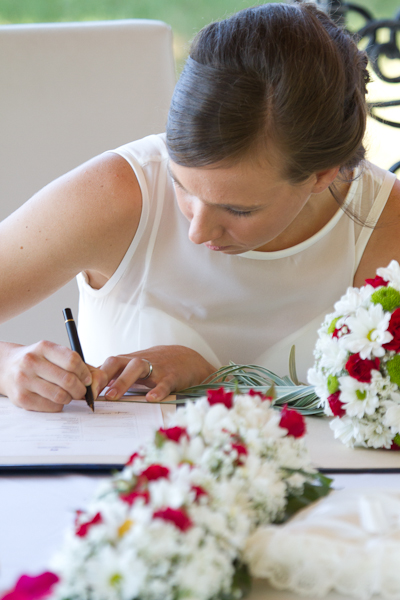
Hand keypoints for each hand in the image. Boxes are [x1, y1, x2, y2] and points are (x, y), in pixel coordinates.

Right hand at [0, 341, 92, 411]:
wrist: (7, 367)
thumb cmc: (37, 361)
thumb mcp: (52, 354)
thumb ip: (75, 363)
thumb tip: (96, 381)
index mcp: (43, 347)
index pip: (72, 360)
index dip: (85, 372)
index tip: (87, 379)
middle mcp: (31, 362)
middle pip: (68, 380)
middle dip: (80, 389)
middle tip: (81, 391)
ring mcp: (24, 380)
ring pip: (60, 395)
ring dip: (70, 398)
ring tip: (68, 395)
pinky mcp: (21, 398)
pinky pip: (50, 406)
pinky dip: (59, 405)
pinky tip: (56, 399)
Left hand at [93, 345, 216, 401]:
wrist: (185, 359)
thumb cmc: (153, 367)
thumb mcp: (131, 369)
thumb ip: (112, 378)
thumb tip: (88, 393)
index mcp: (126, 363)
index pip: (104, 366)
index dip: (91, 377)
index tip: (79, 392)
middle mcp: (137, 362)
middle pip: (116, 362)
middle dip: (102, 375)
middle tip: (92, 392)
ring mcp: (154, 368)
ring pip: (137, 368)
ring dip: (122, 381)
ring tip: (113, 396)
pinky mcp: (171, 376)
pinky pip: (164, 382)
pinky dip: (157, 390)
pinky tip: (151, 399)